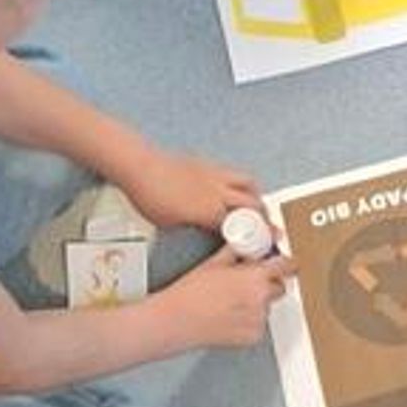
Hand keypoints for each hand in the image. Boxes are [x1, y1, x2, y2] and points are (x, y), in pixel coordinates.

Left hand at [117, 142, 261, 235]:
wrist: (140, 166)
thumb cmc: (150, 195)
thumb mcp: (170, 224)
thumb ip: (194, 226)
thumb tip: (202, 230)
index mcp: (210, 211)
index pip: (242, 227)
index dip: (257, 237)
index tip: (266, 242)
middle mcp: (218, 191)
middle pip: (254, 204)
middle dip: (264, 217)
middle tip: (266, 226)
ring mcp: (215, 174)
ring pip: (249, 183)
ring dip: (257, 195)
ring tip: (256, 205)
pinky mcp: (209, 164)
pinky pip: (234, 173)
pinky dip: (241, 183)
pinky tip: (234, 189)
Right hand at [156, 245, 290, 349]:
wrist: (176, 321)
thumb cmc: (190, 294)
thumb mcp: (215, 263)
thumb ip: (237, 251)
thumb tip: (247, 244)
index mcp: (255, 278)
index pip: (286, 266)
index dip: (285, 263)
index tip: (286, 263)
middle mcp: (261, 300)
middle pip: (280, 287)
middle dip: (269, 283)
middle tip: (247, 283)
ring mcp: (259, 320)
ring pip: (268, 307)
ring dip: (258, 303)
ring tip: (230, 302)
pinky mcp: (253, 337)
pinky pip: (259, 324)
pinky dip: (250, 320)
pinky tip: (229, 316)